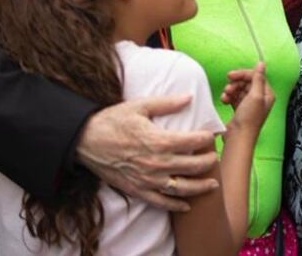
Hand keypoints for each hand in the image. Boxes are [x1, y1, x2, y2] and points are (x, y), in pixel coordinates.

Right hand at [76, 96, 218, 211]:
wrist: (85, 141)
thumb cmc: (113, 120)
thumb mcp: (140, 105)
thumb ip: (167, 103)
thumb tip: (189, 97)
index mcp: (160, 141)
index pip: (193, 142)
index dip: (207, 138)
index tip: (212, 135)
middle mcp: (157, 163)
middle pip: (193, 166)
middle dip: (209, 162)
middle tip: (215, 158)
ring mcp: (148, 180)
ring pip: (182, 188)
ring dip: (201, 187)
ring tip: (213, 184)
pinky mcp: (137, 190)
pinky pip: (162, 202)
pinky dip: (176, 205)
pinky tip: (187, 204)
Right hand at [220, 62, 274, 132]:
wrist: (238, 137)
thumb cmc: (249, 118)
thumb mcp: (255, 96)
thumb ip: (258, 78)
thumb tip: (261, 63)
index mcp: (267, 94)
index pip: (255, 76)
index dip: (243, 74)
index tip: (230, 75)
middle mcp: (260, 98)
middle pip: (247, 82)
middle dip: (236, 83)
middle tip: (228, 88)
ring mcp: (250, 104)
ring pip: (239, 89)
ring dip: (231, 90)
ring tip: (225, 95)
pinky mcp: (241, 109)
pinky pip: (234, 97)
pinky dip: (228, 97)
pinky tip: (224, 100)